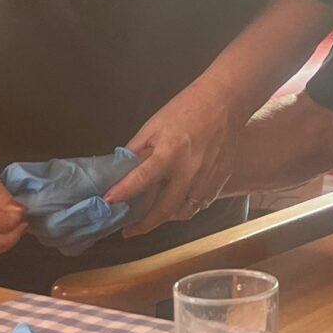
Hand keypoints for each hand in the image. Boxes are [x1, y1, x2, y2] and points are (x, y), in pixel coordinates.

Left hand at [105, 84, 240, 235]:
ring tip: (152, 219)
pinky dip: (186, 209)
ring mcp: (207, 177)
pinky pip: (201, 204)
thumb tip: (122, 169)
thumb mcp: (155, 124)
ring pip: (184, 212)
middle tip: (129, 230)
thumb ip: (138, 148)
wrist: (225, 102)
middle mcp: (189, 170)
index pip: (141, 179)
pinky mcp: (221, 179)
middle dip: (143, 224)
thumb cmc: (187, 108)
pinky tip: (177, 206)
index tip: (108, 203)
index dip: (122, 193)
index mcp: (170, 152)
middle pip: (164, 208)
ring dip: (166, 219)